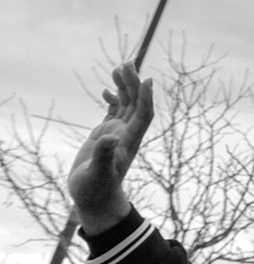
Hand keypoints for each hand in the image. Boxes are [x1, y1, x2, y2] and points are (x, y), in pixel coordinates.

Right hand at [67, 64, 151, 233]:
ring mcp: (117, 133)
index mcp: (129, 141)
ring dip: (125, 86)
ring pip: (126, 104)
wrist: (95, 200)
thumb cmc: (96, 190)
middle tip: (127, 63)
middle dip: (134, 83)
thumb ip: (103, 156)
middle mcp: (126, 134)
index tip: (147, 80)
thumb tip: (109, 138)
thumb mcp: (97, 174)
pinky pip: (114, 112)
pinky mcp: (106, 135)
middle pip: (136, 103)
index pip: (143, 115)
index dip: (146, 98)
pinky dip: (112, 99)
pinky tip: (106, 89)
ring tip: (120, 67)